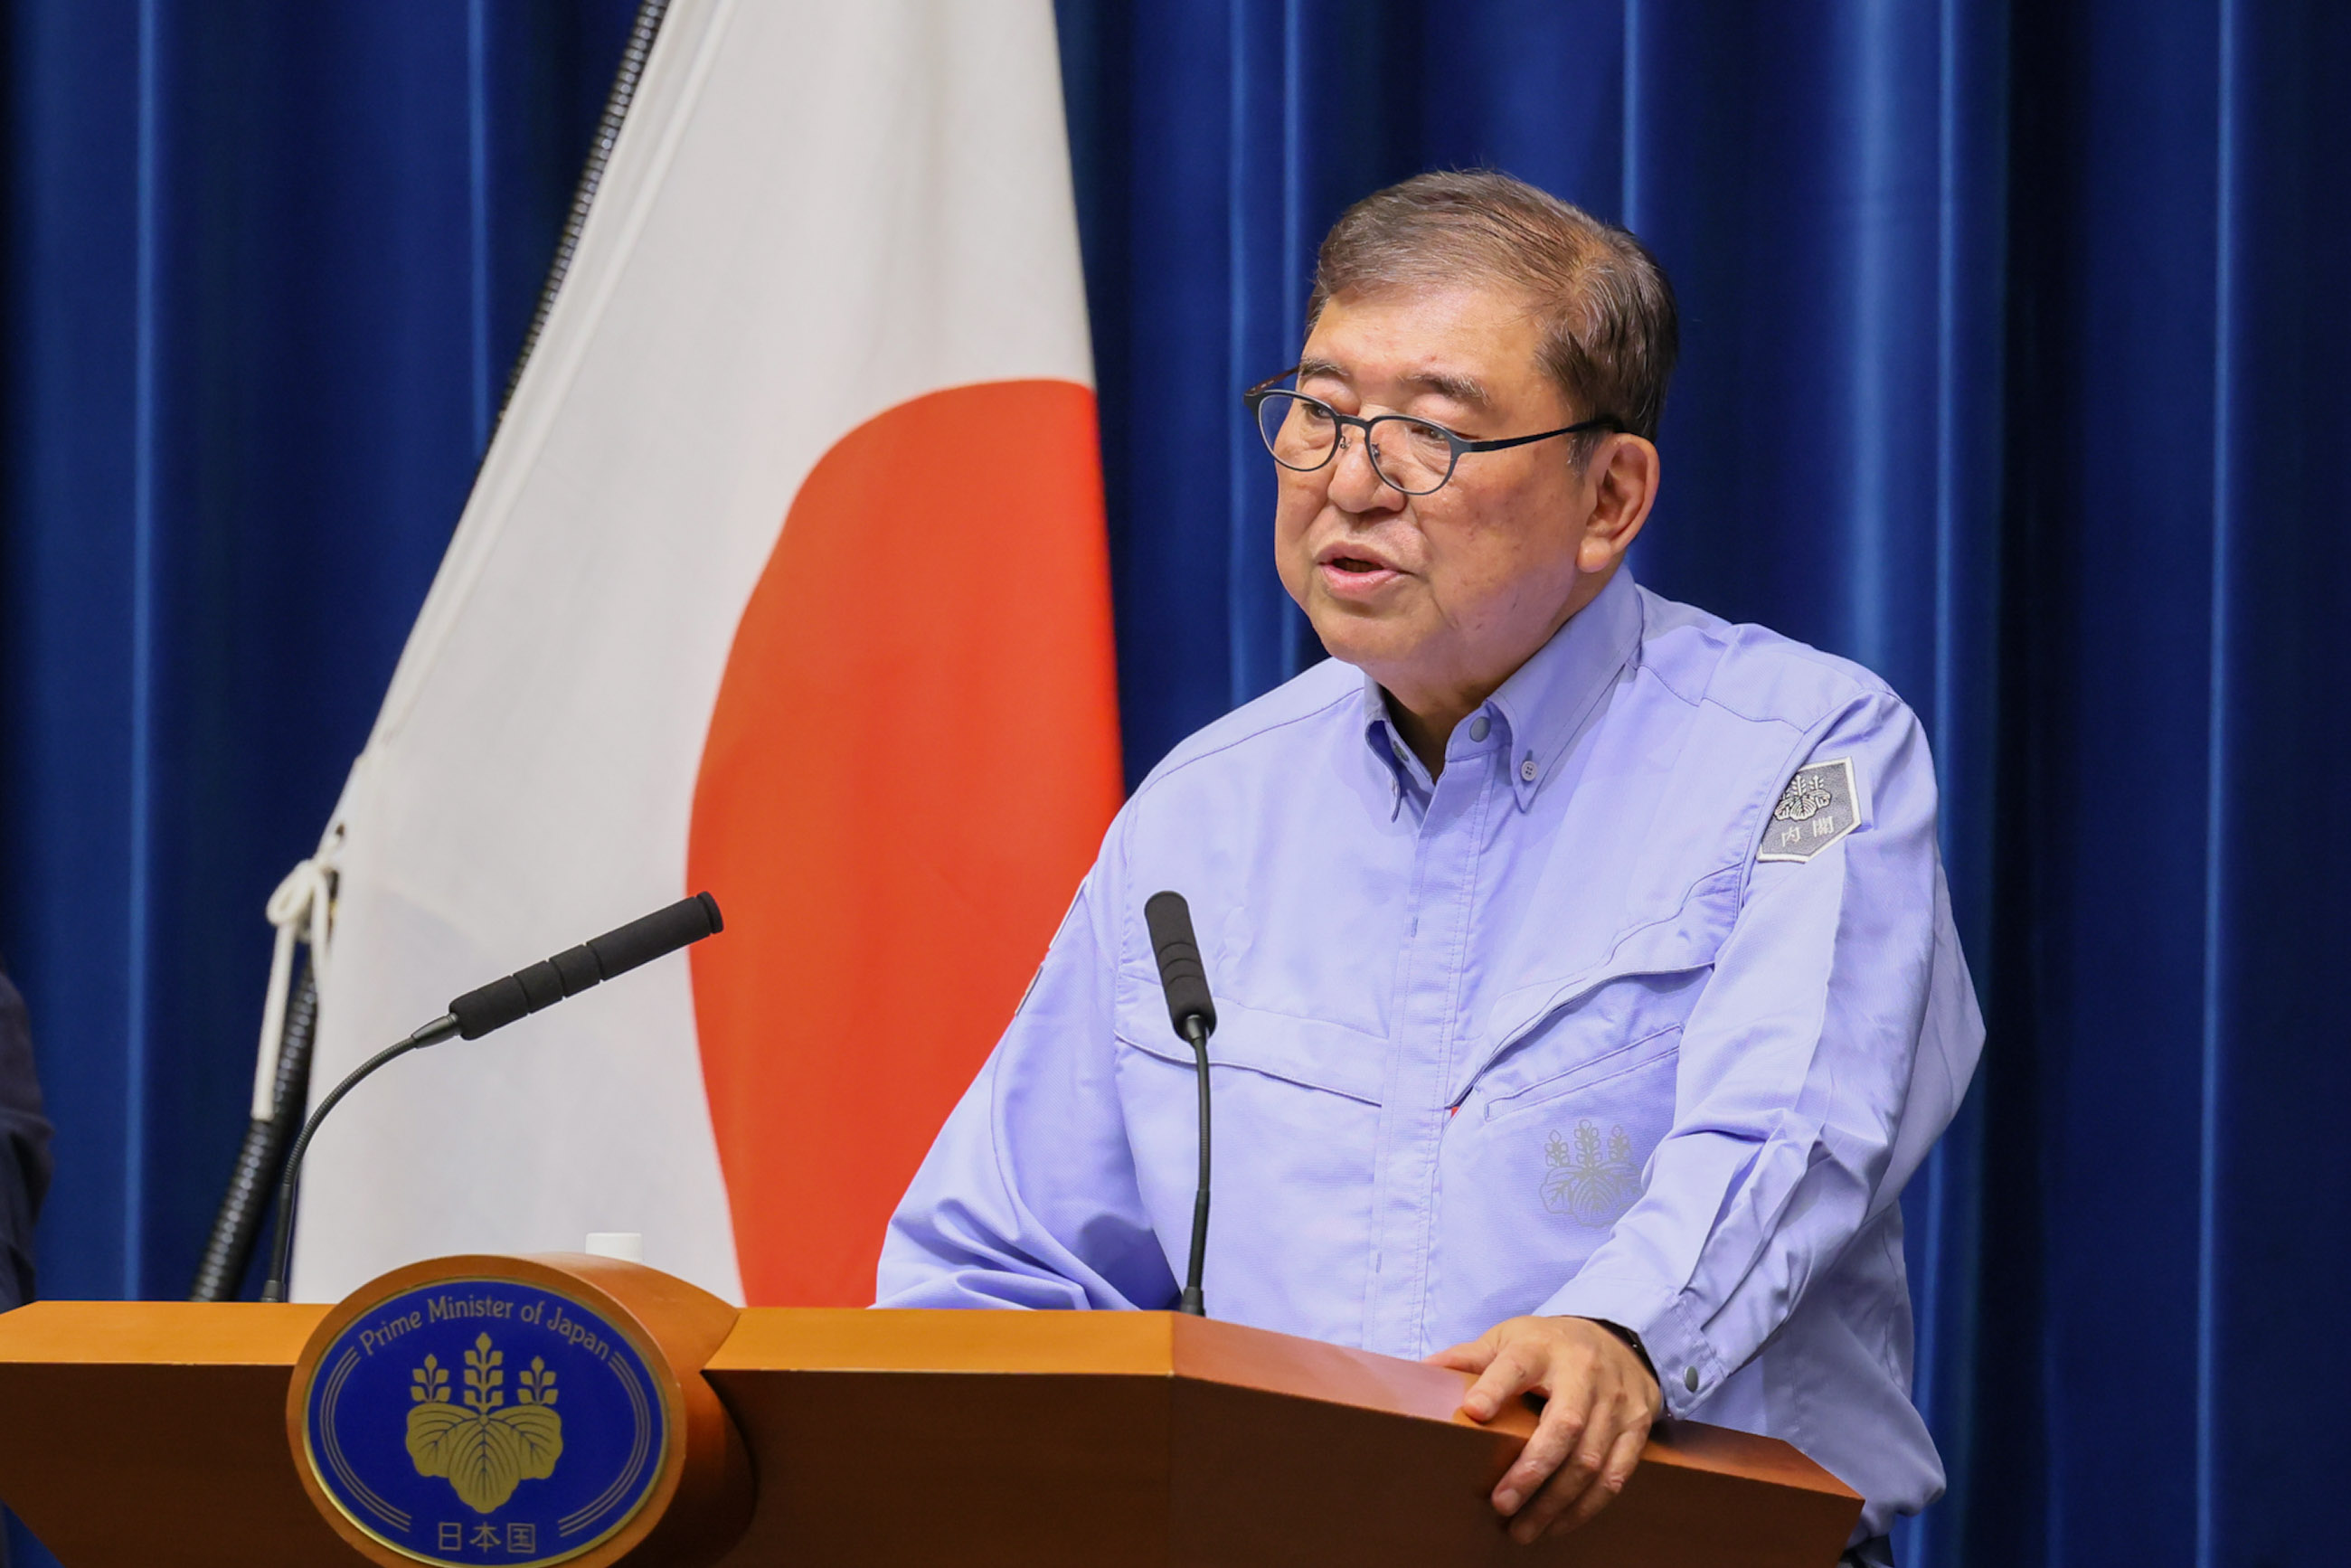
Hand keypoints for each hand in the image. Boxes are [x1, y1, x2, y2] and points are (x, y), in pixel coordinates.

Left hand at [1428, 1315, 1662, 1543]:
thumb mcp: (1510, 1337)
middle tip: (1500, 1505)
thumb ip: (1471, 1358)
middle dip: (1531, 1471)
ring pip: (1590, 1460)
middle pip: (1563, 1426)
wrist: (1617, 1337)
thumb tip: (1424, 1374)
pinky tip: (1559, 1524)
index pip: (1516, 1365)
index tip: (1473, 1411)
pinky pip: (1616, 1474)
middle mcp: (1583, 1372)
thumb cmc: (1549, 1344)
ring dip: (1557, 1503)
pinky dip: (1587, 1506)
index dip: (1495, 1388)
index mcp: (1542, 1347)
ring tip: (1524, 1530)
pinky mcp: (1637, 1426)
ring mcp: (1615, 1401)